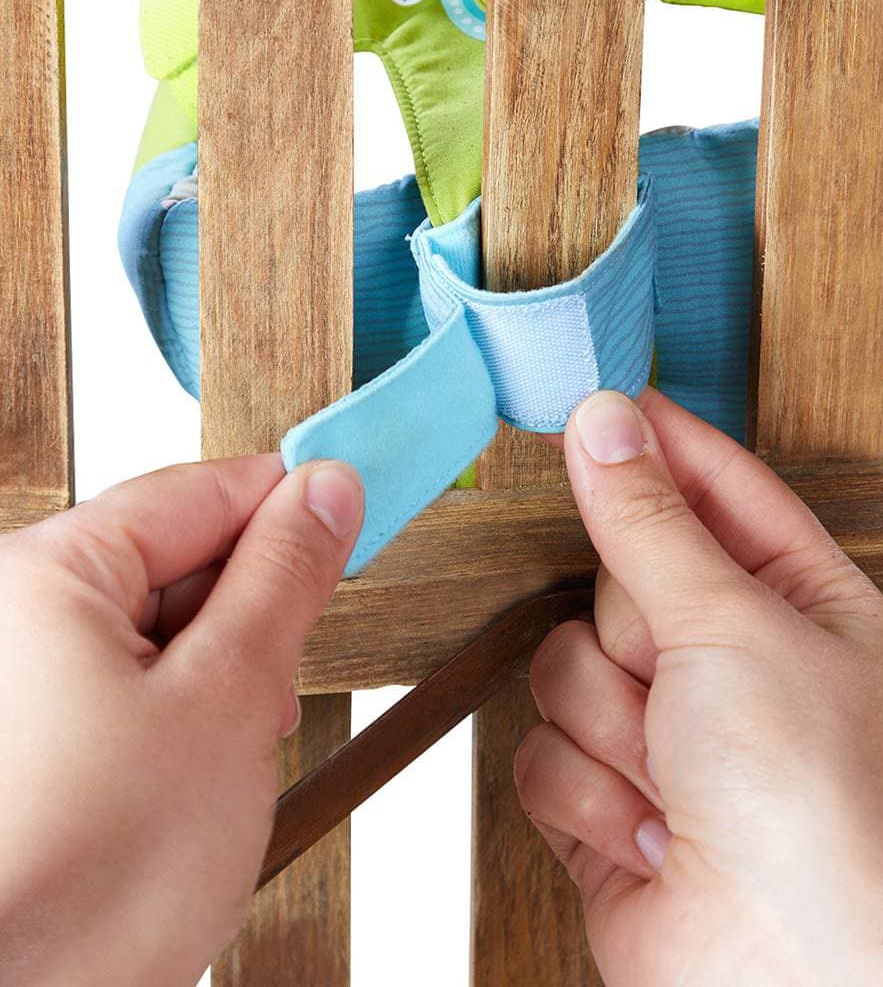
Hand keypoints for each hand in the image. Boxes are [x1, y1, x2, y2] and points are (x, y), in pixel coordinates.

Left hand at [0, 455, 362, 986]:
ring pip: (166, 632)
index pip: (203, 491)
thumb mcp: (229, 695)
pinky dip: (186, 720)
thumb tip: (326, 490)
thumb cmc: (92, 876)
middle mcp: (17, 617)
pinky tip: (193, 781)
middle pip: (180, 560)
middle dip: (253, 613)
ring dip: (225, 677)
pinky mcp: (38, 742)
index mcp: (46, 576)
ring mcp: (23, 684)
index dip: (294, 502)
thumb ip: (284, 576)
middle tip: (281, 682)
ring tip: (230, 755)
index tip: (364, 509)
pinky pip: (136, 690)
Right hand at [517, 390, 882, 985]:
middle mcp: (734, 661)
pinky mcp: (611, 793)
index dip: (664, 443)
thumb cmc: (801, 795)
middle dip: (636, 633)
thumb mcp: (728, 622)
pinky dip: (594, 791)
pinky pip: (545, 749)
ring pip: (568, 663)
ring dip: (616, 724)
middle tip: (678, 674)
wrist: (774, 961)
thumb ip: (650, 518)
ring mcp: (668, 729)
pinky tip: (654, 829)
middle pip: (620, 578)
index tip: (603, 394)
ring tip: (675, 772)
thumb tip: (603, 420)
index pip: (720, 491)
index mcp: (801, 605)